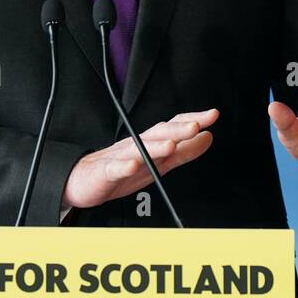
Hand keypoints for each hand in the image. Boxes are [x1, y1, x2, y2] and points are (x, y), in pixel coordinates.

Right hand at [60, 109, 218, 209]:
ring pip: (139, 149)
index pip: (174, 126)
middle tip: (196, 126)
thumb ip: (184, 152)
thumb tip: (207, 138)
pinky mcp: (105, 172)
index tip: (212, 115)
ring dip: (155, 146)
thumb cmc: (123, 170)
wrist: (85, 181)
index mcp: (151, 142)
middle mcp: (137, 145)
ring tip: (171, 145)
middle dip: (177, 129)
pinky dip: (123, 166)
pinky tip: (132, 165)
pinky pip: (114, 168)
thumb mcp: (160, 163)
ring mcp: (121, 157)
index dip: (192, 120)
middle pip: (158, 133)